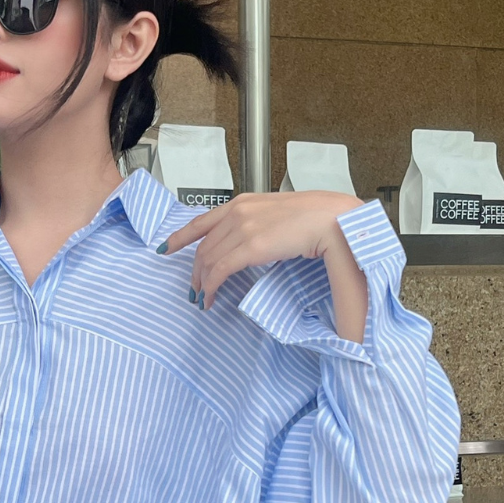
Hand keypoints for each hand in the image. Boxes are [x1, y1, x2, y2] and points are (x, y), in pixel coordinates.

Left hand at [157, 191, 368, 341]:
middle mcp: (238, 212)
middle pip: (203, 246)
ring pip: (208, 260)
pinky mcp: (251, 246)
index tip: (167, 247)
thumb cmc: (318, 218)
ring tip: (202, 299)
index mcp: (244, 203)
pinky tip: (209, 298)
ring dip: (201, 283)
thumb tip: (259, 245)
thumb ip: (263, 227)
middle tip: (194, 288)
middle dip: (194, 270)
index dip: (181, 237)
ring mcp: (243, 227)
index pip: (202, 220)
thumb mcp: (280, 217)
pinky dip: (210, 287)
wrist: (335, 218)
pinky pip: (219, 270)